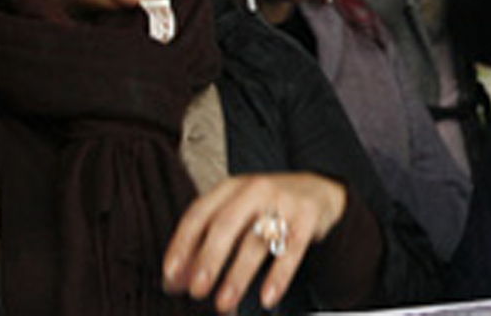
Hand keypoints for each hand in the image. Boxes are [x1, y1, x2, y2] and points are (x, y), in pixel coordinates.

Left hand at [163, 171, 346, 312]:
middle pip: (225, 225)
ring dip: (238, 275)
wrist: (318, 189)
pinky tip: (267, 297)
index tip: (171, 275)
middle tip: (197, 290)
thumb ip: (206, 242)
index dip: (182, 246)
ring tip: (224, 303)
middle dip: (209, 260)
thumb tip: (175, 281)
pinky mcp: (308, 215)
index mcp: (230, 188)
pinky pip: (292, 249)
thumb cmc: (267, 209)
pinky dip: (278, 276)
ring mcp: (284, 200)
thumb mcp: (236, 214)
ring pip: (257, 240)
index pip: (198, 215)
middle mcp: (255, 190)